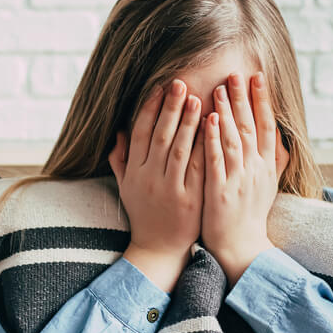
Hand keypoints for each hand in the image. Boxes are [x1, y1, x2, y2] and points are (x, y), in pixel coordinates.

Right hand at [107, 79, 204, 292]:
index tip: (159, 87)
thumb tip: (118, 131)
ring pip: (179, 150)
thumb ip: (121, 159)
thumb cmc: (144, 213)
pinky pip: (198, 169)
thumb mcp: (126, 187)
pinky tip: (213, 131)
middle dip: (171, 108)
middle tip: (181, 84)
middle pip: (160, 136)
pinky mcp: (191, 200)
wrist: (159, 248)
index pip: (141, 132)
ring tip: (199, 99)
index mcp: (135, 171)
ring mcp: (170, 189)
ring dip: (189, 123)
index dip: (150, 108)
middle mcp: (150, 178)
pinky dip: (204, 148)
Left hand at [201, 71, 277, 286]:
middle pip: (251, 128)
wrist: (241, 247)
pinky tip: (209, 121)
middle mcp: (256, 170)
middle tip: (236, 73)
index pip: (267, 127)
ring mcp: (239, 180)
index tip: (258, 77)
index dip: (263, 101)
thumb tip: (280, 140)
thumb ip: (273, 162)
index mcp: (267, 167)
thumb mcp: (268, 186)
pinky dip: (214, 139)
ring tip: (220, 89)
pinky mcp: (221, 192)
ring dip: (228, 113)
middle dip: (243, 99)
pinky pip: (217, 161)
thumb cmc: (250, 215)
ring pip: (235, 140)